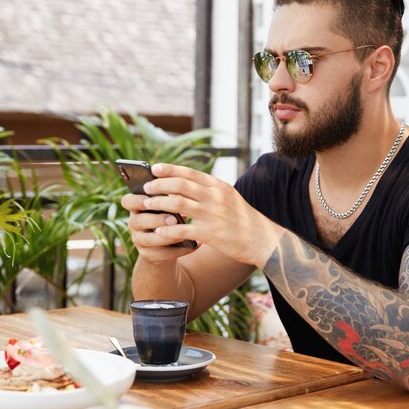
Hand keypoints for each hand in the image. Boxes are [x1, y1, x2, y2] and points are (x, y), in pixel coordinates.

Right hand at [120, 193, 195, 263]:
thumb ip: (170, 200)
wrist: (166, 244)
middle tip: (174, 219)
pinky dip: (180, 249)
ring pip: (148, 239)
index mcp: (137, 207)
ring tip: (182, 234)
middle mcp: (134, 224)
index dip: (136, 200)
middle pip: (138, 221)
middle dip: (156, 220)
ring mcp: (139, 241)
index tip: (149, 198)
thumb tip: (184, 193)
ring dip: (166, 237)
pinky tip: (194, 244)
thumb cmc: (168, 216)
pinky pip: (162, 253)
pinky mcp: (148, 255)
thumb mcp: (166, 206)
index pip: (127, 201)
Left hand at [139, 163, 283, 266]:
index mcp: (219, 186)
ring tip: (146, 206)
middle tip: (146, 188)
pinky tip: (157, 232)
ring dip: (157, 204)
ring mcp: (212, 215)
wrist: (262, 240)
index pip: (189, 173)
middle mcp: (215, 197)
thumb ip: (210, 190)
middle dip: (159, 185)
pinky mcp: (210, 234)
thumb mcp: (230, 197)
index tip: (154, 168)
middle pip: (179, 185)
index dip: (169, 169)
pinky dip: (166, 230)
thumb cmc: (243, 220)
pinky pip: (181, 229)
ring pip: (176, 203)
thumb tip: (187, 183)